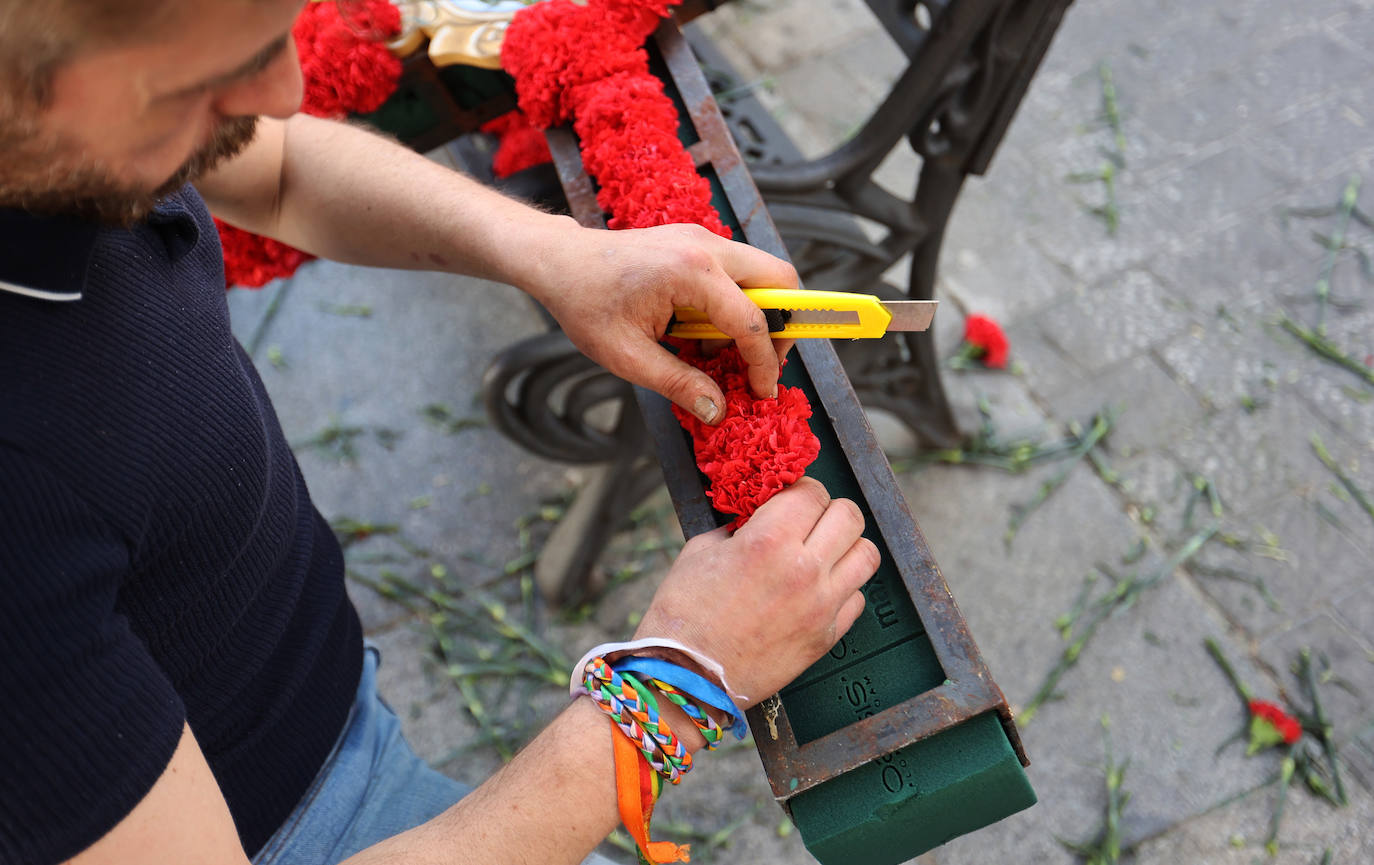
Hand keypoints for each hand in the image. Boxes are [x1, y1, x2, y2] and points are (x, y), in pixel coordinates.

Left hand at [528, 221, 798, 423]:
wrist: (560, 262)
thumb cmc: (585, 304)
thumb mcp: (627, 356)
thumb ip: (678, 384)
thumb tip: (718, 410)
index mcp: (690, 272)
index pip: (752, 321)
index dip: (764, 363)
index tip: (762, 392)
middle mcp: (706, 246)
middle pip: (781, 280)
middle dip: (783, 326)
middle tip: (761, 362)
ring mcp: (704, 238)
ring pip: (765, 274)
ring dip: (758, 315)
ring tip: (719, 350)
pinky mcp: (697, 242)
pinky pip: (740, 273)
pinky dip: (737, 303)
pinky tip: (702, 331)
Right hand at [632, 478, 878, 704]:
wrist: (687, 677)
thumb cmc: (684, 615)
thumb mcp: (700, 551)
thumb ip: (737, 528)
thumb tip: (757, 518)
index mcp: (768, 541)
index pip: (812, 493)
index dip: (802, 490)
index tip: (791, 499)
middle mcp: (803, 569)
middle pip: (849, 516)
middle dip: (829, 511)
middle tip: (810, 521)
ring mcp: (821, 605)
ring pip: (866, 555)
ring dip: (846, 547)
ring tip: (823, 553)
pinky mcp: (826, 636)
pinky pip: (857, 598)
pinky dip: (843, 589)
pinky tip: (817, 591)